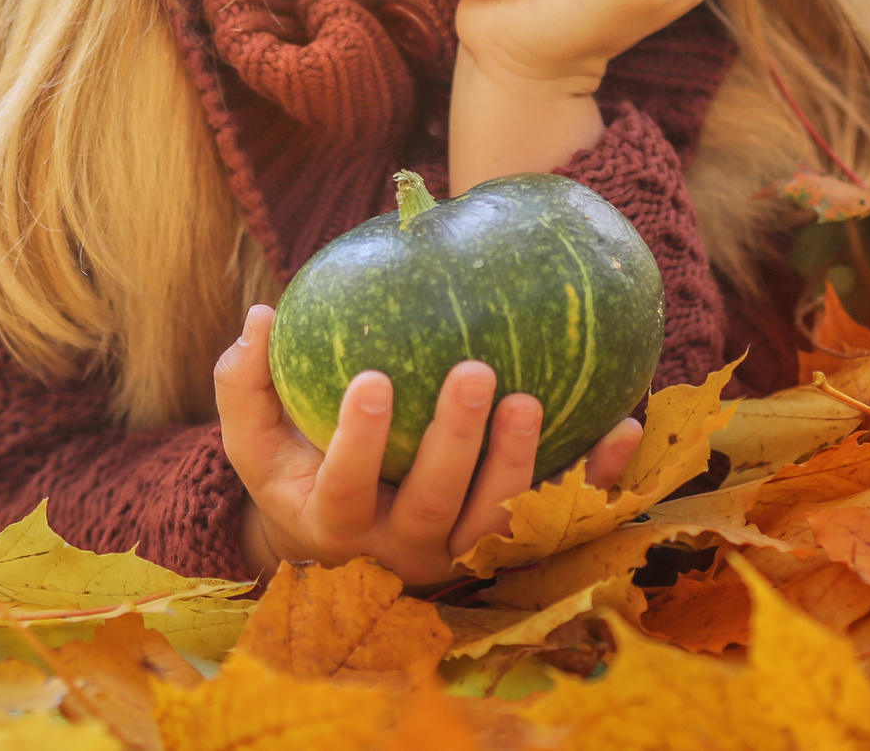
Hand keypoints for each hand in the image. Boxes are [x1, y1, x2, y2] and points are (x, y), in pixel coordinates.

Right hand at [214, 303, 641, 584]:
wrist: (346, 545)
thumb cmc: (296, 469)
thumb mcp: (256, 437)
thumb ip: (245, 382)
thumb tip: (261, 316)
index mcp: (337, 524)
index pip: (345, 490)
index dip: (357, 443)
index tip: (372, 380)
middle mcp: (402, 550)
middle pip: (433, 508)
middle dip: (456, 444)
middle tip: (475, 372)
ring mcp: (459, 554)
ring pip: (495, 523)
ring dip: (519, 464)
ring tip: (530, 398)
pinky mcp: (509, 547)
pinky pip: (560, 516)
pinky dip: (596, 477)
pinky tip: (624, 424)